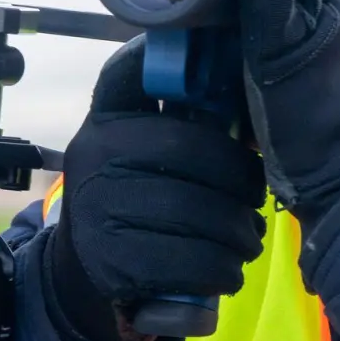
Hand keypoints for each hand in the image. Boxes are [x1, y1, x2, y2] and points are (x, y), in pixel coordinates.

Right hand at [49, 36, 266, 340]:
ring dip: (239, 233)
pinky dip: (221, 269)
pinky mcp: (109, 261)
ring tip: (249, 239)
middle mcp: (95, 154)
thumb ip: (179, 126)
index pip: (136, 75)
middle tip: (257, 201)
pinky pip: (188, 261)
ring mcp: (96, 208)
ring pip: (197, 212)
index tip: (222, 77)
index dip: (180, 65)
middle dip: (241, 180)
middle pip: (193, 151)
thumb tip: (254, 109)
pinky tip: (229, 269)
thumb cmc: (132, 204)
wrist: (82, 275)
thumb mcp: (139, 155)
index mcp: (107, 120)